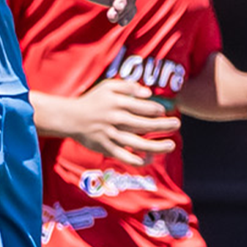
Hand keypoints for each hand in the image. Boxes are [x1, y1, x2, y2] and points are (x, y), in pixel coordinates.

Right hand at [57, 79, 179, 164]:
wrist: (69, 117)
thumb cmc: (92, 100)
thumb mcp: (108, 87)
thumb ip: (129, 87)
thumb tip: (149, 94)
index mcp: (118, 104)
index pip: (145, 108)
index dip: (159, 110)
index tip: (165, 111)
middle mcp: (115, 120)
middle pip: (145, 125)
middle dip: (164, 125)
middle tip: (177, 124)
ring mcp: (111, 135)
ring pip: (138, 143)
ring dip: (157, 146)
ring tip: (171, 145)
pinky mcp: (106, 148)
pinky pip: (125, 157)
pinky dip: (139, 160)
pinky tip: (151, 158)